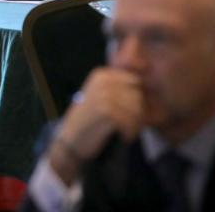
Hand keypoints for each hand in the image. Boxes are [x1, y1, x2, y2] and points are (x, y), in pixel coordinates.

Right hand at [46, 67, 143, 182]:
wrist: (71, 138)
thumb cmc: (90, 120)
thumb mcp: (101, 96)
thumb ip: (119, 88)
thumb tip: (143, 83)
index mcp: (101, 75)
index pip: (134, 81)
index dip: (135, 98)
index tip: (126, 112)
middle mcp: (102, 81)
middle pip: (137, 95)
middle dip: (137, 112)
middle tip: (127, 125)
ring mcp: (104, 95)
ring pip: (136, 108)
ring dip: (135, 124)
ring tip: (124, 131)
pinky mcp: (106, 111)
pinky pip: (131, 121)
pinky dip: (130, 132)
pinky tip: (121, 136)